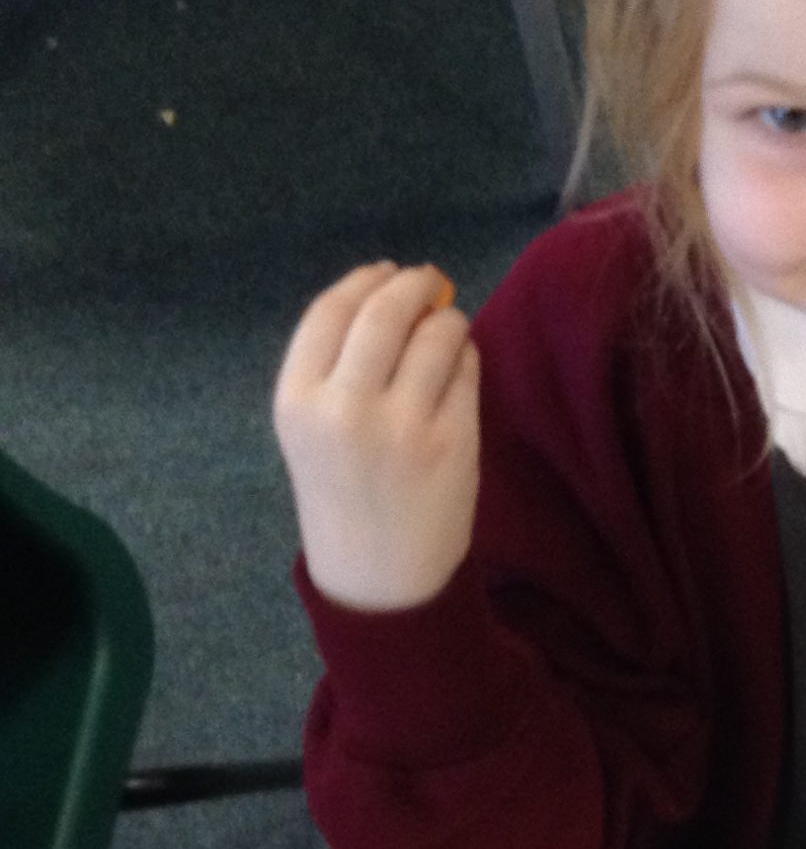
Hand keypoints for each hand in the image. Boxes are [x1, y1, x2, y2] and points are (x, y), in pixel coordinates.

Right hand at [273, 261, 480, 610]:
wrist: (378, 577)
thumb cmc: (342, 493)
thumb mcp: (310, 429)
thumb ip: (337, 366)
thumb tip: (390, 290)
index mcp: (297, 402)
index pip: (330, 312)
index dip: (363, 281)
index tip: (385, 272)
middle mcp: (345, 408)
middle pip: (385, 313)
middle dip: (412, 286)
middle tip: (428, 281)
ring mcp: (403, 425)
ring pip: (437, 336)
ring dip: (447, 320)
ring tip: (447, 327)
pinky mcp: (453, 442)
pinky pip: (466, 372)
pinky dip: (465, 357)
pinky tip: (458, 365)